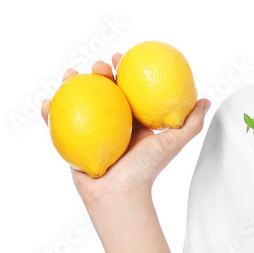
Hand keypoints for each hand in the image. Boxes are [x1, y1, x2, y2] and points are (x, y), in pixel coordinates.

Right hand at [41, 54, 209, 204]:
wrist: (120, 195)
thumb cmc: (147, 170)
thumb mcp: (173, 143)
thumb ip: (191, 123)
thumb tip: (205, 100)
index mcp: (133, 120)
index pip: (127, 88)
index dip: (123, 69)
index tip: (121, 56)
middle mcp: (112, 124)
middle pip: (101, 90)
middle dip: (96, 72)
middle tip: (97, 66)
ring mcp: (90, 133)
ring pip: (77, 102)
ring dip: (70, 85)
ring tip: (69, 76)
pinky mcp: (72, 145)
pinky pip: (57, 127)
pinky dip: (50, 114)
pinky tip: (47, 103)